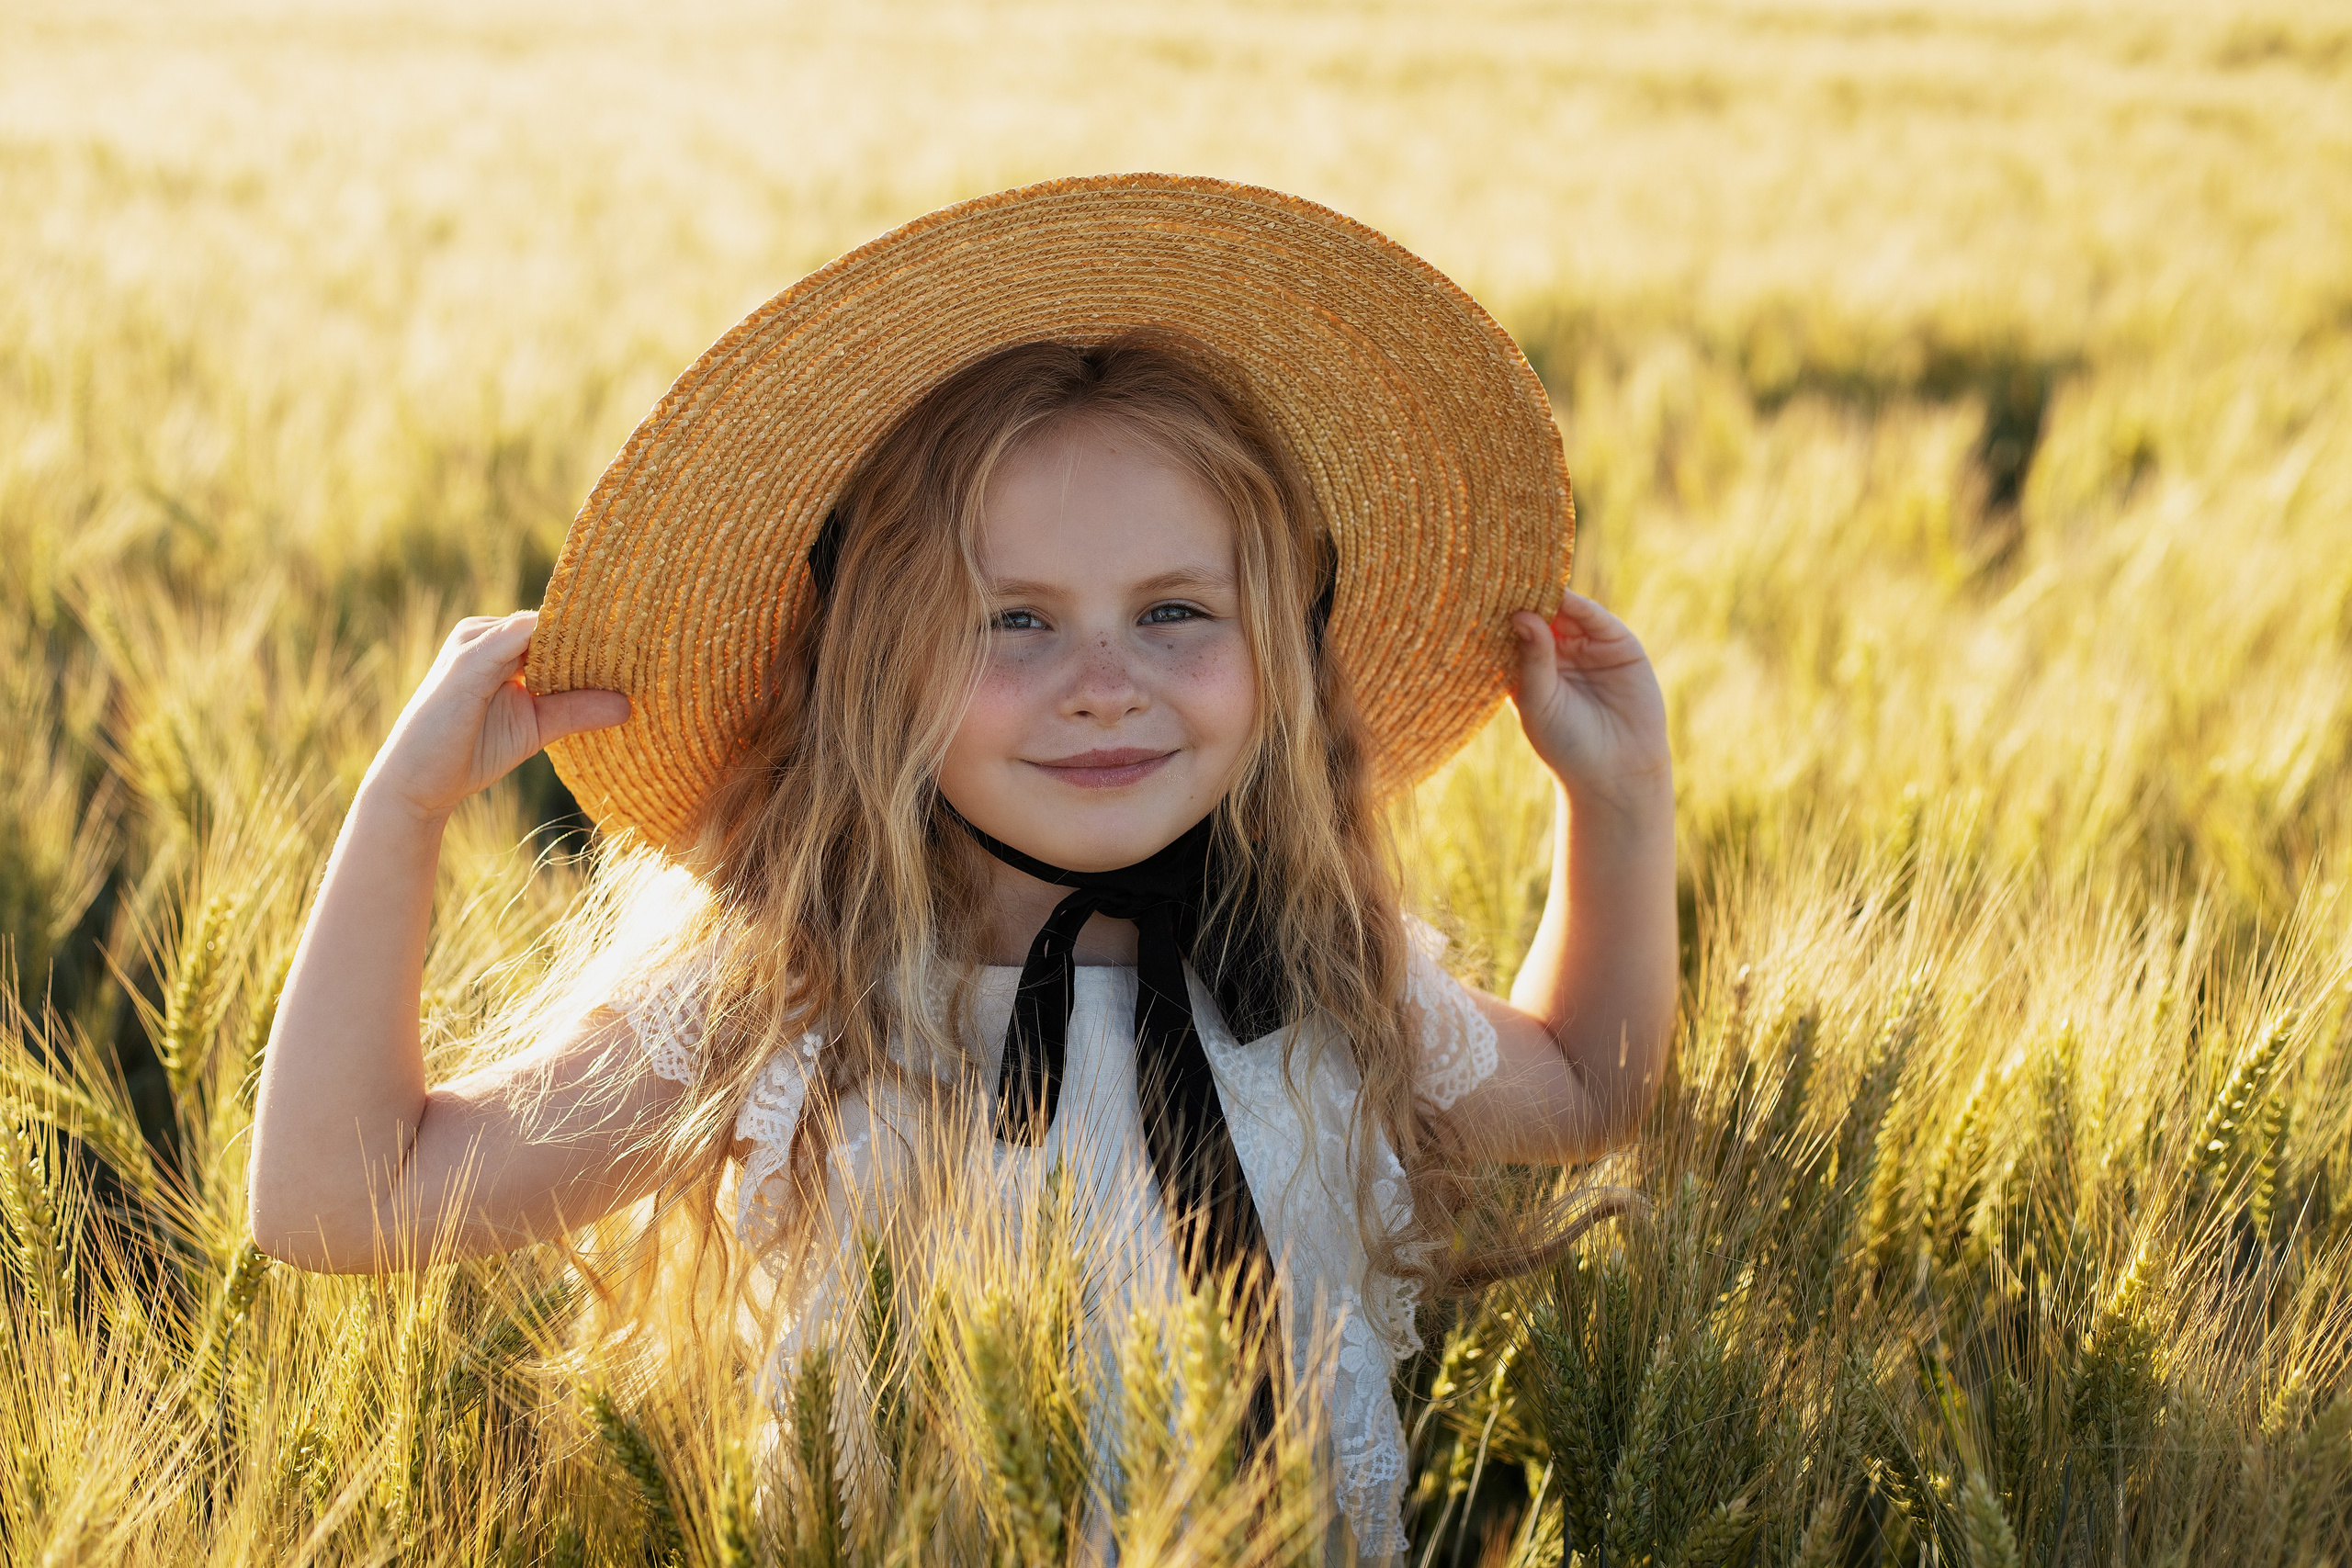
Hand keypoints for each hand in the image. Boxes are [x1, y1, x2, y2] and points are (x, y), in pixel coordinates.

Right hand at [363, 611, 629, 823]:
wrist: (418, 783)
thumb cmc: (472, 751)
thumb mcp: (537, 727)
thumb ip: (577, 710)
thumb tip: (629, 705)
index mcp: (501, 643)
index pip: (558, 628)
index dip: (601, 633)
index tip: (650, 637)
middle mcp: (487, 633)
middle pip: (554, 620)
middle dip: (600, 627)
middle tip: (656, 628)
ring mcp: (476, 641)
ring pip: (543, 624)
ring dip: (588, 630)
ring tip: (638, 634)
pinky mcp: (470, 659)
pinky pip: (522, 637)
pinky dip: (560, 639)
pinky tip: (597, 648)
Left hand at [1509, 591, 1670, 814]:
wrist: (1616, 773)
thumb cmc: (1566, 745)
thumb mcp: (1538, 701)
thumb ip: (1532, 658)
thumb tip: (1521, 614)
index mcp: (1528, 667)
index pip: (1511, 630)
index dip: (1498, 611)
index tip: (1476, 589)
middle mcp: (1557, 652)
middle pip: (1538, 612)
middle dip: (1521, 593)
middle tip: (1498, 569)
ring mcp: (1587, 645)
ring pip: (1565, 610)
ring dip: (1548, 592)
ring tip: (1526, 574)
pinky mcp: (1618, 644)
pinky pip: (1596, 617)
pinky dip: (1579, 603)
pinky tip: (1561, 594)